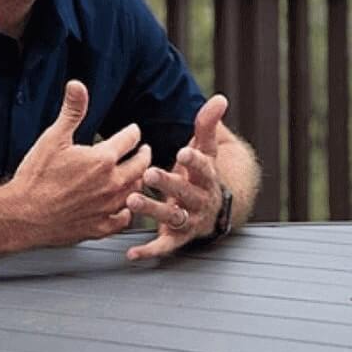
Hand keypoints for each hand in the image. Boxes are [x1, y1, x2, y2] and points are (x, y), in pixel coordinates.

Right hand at [10, 80, 151, 246]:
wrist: (21, 215)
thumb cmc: (35, 177)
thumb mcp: (53, 138)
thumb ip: (72, 111)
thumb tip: (77, 85)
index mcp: (103, 159)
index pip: (131, 138)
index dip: (132, 132)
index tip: (132, 130)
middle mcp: (112, 183)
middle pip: (141, 164)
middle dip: (143, 154)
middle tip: (143, 150)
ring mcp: (108, 207)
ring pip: (136, 190)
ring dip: (138, 179)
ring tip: (136, 174)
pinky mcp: (101, 226)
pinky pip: (124, 217)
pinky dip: (127, 209)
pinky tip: (123, 204)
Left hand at [125, 94, 230, 259]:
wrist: (213, 211)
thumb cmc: (201, 174)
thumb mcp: (206, 150)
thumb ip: (208, 125)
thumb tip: (220, 98)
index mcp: (207, 177)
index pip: (203, 167)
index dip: (194, 160)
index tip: (183, 151)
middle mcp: (200, 199)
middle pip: (186, 192)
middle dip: (168, 183)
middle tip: (149, 173)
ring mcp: (190, 220)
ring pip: (173, 216)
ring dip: (153, 210)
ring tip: (133, 200)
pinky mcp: (178, 237)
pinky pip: (164, 246)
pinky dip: (149, 251)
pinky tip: (131, 253)